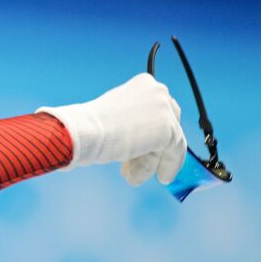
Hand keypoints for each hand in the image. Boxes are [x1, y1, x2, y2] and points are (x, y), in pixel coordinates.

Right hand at [37, 73, 186, 184]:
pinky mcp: (169, 129)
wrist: (85, 130)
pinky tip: (162, 177)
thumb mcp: (115, 116)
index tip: (146, 149)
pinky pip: (176, 151)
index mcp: (145, 84)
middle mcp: (158, 91)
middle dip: (155, 147)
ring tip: (136, 176)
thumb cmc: (89, 126)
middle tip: (137, 164)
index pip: (159, 110)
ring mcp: (165, 109)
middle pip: (169, 123)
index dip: (152, 133)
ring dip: (153, 161)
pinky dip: (170, 166)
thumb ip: (133, 121)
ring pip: (170, 140)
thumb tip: (143, 139)